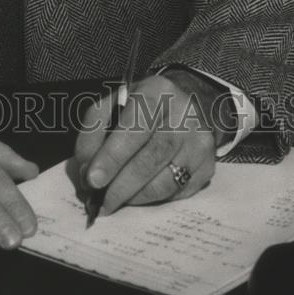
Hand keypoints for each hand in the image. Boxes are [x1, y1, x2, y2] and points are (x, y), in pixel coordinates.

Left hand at [74, 71, 226, 215]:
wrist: (185, 106)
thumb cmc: (141, 108)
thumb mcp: (112, 106)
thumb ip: (93, 133)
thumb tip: (86, 171)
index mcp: (156, 92)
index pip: (133, 128)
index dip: (112, 157)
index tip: (92, 180)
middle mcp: (184, 115)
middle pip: (150, 158)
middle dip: (119, 185)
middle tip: (99, 202)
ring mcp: (200, 143)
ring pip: (164, 181)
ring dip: (134, 197)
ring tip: (113, 201)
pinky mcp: (208, 167)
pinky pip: (177, 193)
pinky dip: (152, 200)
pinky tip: (136, 197)